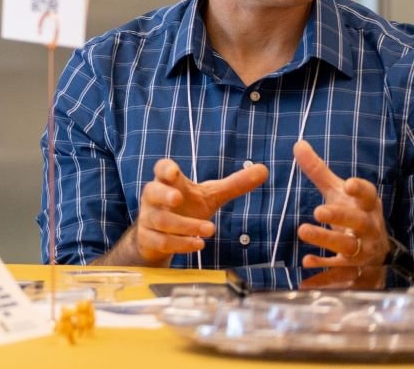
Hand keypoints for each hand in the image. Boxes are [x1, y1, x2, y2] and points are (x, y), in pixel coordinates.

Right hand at [127, 157, 268, 264]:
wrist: (159, 237)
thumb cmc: (187, 208)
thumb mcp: (211, 195)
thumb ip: (234, 184)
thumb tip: (264, 169)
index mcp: (169, 183)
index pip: (161, 169)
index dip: (165, 170)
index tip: (174, 172)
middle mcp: (154, 199)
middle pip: (151, 191)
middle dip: (164, 195)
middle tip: (178, 198)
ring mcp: (149, 219)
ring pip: (161, 220)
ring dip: (185, 225)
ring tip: (210, 229)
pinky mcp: (149, 239)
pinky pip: (161, 241)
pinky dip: (180, 243)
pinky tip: (198, 244)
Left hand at [293, 140, 390, 268]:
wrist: (375, 251)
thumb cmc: (353, 212)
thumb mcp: (338, 192)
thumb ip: (319, 171)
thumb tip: (298, 143)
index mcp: (367, 206)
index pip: (368, 195)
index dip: (360, 190)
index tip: (349, 184)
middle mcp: (369, 228)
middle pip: (358, 222)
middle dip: (340, 216)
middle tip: (318, 211)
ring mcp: (363, 250)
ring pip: (349, 247)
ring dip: (326, 240)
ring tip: (302, 230)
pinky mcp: (354, 268)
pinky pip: (341, 271)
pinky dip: (324, 269)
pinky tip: (305, 263)